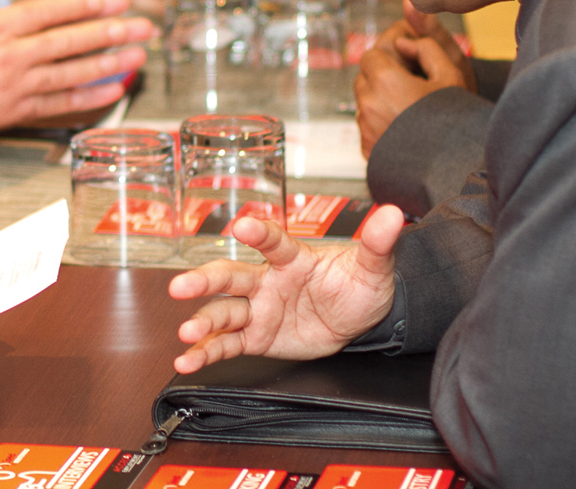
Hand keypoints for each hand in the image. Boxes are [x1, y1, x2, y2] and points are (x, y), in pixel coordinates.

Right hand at [0, 0, 152, 138]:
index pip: (52, 11)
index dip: (88, 3)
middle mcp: (12, 57)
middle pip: (71, 42)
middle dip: (112, 32)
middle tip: (145, 26)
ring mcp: (15, 87)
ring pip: (71, 74)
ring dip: (109, 65)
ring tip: (138, 57)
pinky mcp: (12, 112)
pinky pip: (57, 106)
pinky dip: (87, 99)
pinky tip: (111, 92)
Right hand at [169, 206, 403, 369]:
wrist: (358, 319)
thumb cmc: (358, 285)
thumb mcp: (373, 267)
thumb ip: (377, 243)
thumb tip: (395, 215)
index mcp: (292, 259)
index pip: (273, 243)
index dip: (258, 234)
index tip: (241, 227)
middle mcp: (267, 281)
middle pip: (230, 276)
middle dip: (204, 281)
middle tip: (181, 286)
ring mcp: (258, 309)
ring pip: (223, 313)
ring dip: (202, 322)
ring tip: (185, 334)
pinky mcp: (255, 337)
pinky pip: (227, 345)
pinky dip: (205, 353)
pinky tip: (187, 360)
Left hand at [353, 0, 474, 155]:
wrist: (457, 168)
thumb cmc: (458, 121)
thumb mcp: (452, 75)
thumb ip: (427, 48)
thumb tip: (403, 42)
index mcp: (385, 82)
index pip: (371, 55)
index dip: (388, 56)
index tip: (405, 64)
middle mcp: (368, 104)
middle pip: (364, 78)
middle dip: (382, 77)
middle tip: (410, 85)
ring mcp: (366, 129)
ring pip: (364, 102)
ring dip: (380, 100)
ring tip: (410, 109)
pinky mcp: (367, 149)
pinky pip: (366, 126)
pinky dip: (379, 123)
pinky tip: (405, 128)